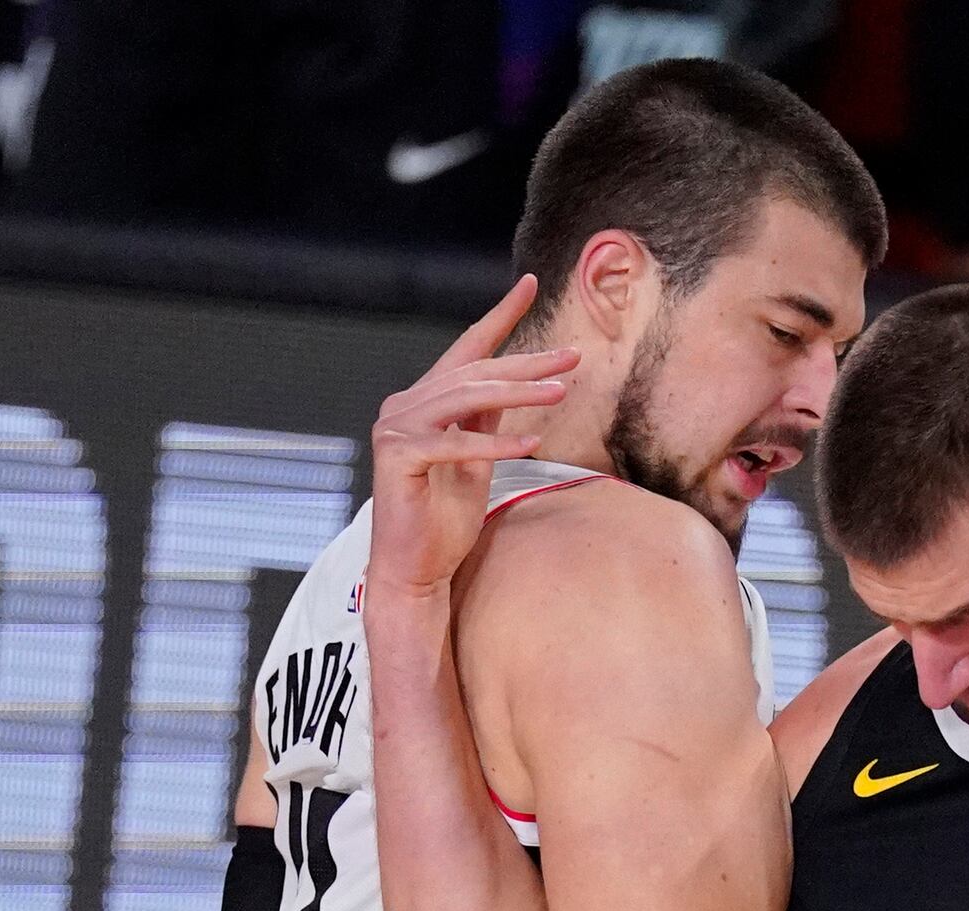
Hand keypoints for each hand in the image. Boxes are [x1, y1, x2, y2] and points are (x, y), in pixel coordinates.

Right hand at [368, 273, 580, 601]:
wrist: (415, 568)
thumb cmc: (444, 519)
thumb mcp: (477, 459)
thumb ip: (487, 419)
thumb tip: (520, 384)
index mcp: (424, 401)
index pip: (467, 349)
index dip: (499, 316)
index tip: (528, 284)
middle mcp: (405, 406)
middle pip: (474, 373)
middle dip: (527, 362)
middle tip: (572, 355)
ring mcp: (396, 430)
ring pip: (464, 398)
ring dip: (517, 393)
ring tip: (562, 391)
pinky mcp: (398, 459)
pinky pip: (454, 444)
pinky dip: (494, 443)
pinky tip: (531, 442)